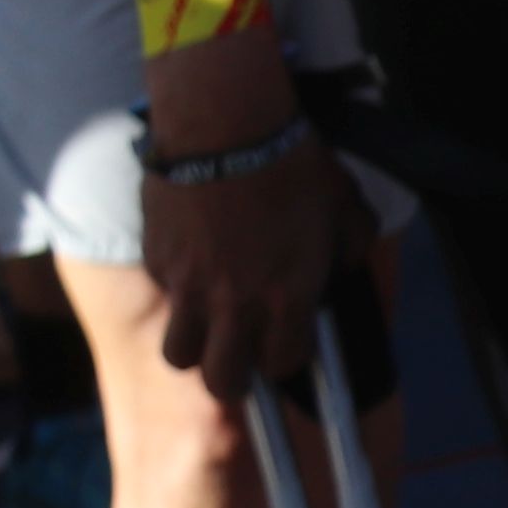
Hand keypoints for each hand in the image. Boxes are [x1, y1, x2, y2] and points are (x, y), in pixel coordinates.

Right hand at [135, 26, 339, 397]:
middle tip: (241, 357)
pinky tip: (193, 269)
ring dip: (196, 348)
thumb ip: (350, 250)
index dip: (287, 358)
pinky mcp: (157, 261)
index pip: (284, 362)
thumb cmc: (296, 165)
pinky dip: (178, 296)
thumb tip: (338, 270)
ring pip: (180, 354)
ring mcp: (189, 286)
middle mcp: (234, 303)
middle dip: (235, 377)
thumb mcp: (346, 206)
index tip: (287, 343)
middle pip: (223, 380)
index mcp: (287, 295)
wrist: (226, 126)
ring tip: (209, 327)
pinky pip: (165, 297)